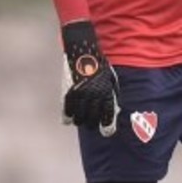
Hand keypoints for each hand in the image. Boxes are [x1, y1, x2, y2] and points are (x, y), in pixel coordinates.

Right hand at [60, 21, 119, 136]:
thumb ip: (113, 95)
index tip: (106, 132)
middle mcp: (93, 96)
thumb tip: (114, 112)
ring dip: (80, 121)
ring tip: (81, 119)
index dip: (107, 128)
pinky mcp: (67, 92)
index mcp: (106, 93)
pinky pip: (66, 111)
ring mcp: (79, 95)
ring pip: (79, 118)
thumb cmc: (100, 64)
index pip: (107, 117)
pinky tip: (69, 118)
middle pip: (92, 120)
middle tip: (93, 124)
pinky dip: (68, 117)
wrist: (83, 50)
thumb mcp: (111, 78)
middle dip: (93, 124)